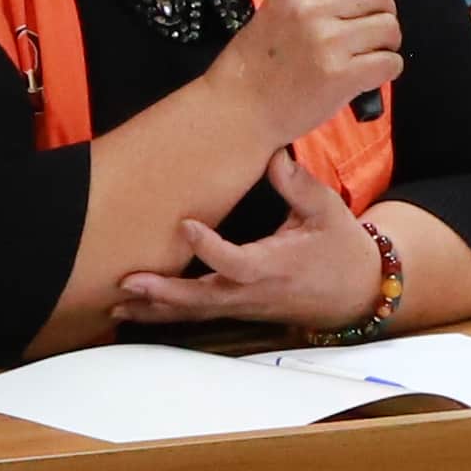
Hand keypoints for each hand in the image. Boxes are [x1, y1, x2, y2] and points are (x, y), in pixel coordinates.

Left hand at [116, 154, 397, 335]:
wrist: (355, 292)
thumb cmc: (339, 248)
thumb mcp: (327, 210)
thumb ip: (298, 184)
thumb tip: (273, 155)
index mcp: (275, 266)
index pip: (237, 262)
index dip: (210, 247)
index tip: (184, 224)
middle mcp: (253, 291)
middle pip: (203, 298)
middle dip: (164, 293)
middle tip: (128, 281)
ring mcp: (242, 305)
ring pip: (194, 312)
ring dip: (155, 309)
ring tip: (116, 303)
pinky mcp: (236, 308)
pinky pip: (197, 315)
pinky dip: (164, 314)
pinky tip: (134, 310)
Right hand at [222, 0, 400, 137]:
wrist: (239, 110)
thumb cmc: (256, 64)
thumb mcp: (276, 10)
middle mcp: (313, 8)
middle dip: (383, 10)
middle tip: (369, 29)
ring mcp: (329, 42)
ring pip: (389, 27)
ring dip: (387, 42)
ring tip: (368, 54)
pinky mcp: (343, 76)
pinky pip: (390, 62)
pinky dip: (387, 69)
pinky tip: (368, 74)